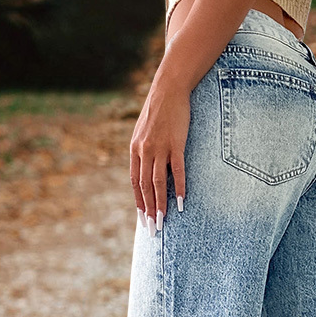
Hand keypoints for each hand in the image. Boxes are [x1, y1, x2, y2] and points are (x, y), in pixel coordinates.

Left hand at [130, 70, 189, 234]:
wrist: (169, 88)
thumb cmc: (159, 111)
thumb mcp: (144, 131)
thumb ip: (144, 151)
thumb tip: (146, 170)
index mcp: (135, 149)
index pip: (134, 182)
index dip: (139, 202)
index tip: (143, 218)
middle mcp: (144, 150)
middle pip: (145, 187)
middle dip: (148, 210)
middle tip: (153, 228)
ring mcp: (160, 147)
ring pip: (158, 182)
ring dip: (161, 204)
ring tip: (164, 221)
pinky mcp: (176, 143)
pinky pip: (177, 170)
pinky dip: (179, 187)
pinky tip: (180, 202)